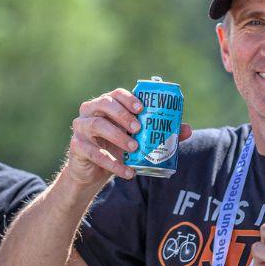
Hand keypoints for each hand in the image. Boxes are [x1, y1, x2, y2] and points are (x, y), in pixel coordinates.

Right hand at [66, 88, 191, 186]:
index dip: (128, 99)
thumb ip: (159, 133)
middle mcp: (90, 112)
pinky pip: (94, 152)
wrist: (94, 172)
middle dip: (123, 115)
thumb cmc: (117, 149)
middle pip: (104, 104)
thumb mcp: (137, 140)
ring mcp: (81, 128)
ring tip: (134, 148)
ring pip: (97, 125)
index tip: (142, 108)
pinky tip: (127, 171)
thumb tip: (187, 130)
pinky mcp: (77, 147)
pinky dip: (112, 163)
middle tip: (139, 128)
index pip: (115, 94)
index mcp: (106, 105)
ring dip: (118, 136)